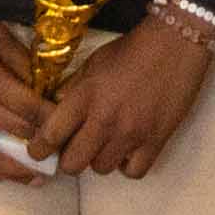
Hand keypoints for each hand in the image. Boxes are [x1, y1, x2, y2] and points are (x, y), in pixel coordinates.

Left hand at [33, 20, 214, 178]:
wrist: (176, 43)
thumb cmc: (131, 50)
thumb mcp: (93, 63)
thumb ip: (73, 90)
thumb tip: (57, 113)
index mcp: (84, 96)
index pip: (51, 135)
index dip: (39, 149)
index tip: (38, 151)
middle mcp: (104, 119)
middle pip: (73, 164)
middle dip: (69, 158)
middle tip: (76, 148)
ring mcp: (131, 133)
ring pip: (101, 169)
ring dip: (99, 159)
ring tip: (106, 144)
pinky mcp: (156, 141)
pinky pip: (133, 172)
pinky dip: (128, 165)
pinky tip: (128, 150)